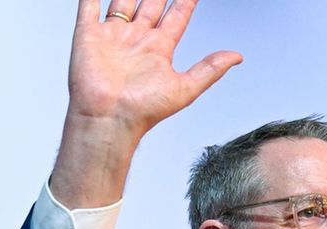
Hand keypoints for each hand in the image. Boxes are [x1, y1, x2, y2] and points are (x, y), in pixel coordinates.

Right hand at [51, 0, 242, 207]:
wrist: (108, 119)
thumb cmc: (142, 111)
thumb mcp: (185, 89)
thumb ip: (210, 69)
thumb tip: (237, 56)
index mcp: (158, 50)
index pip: (176, 16)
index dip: (186, 1)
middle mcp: (136, 40)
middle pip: (151, 4)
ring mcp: (113, 36)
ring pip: (123, 0)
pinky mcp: (88, 35)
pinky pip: (89, 6)